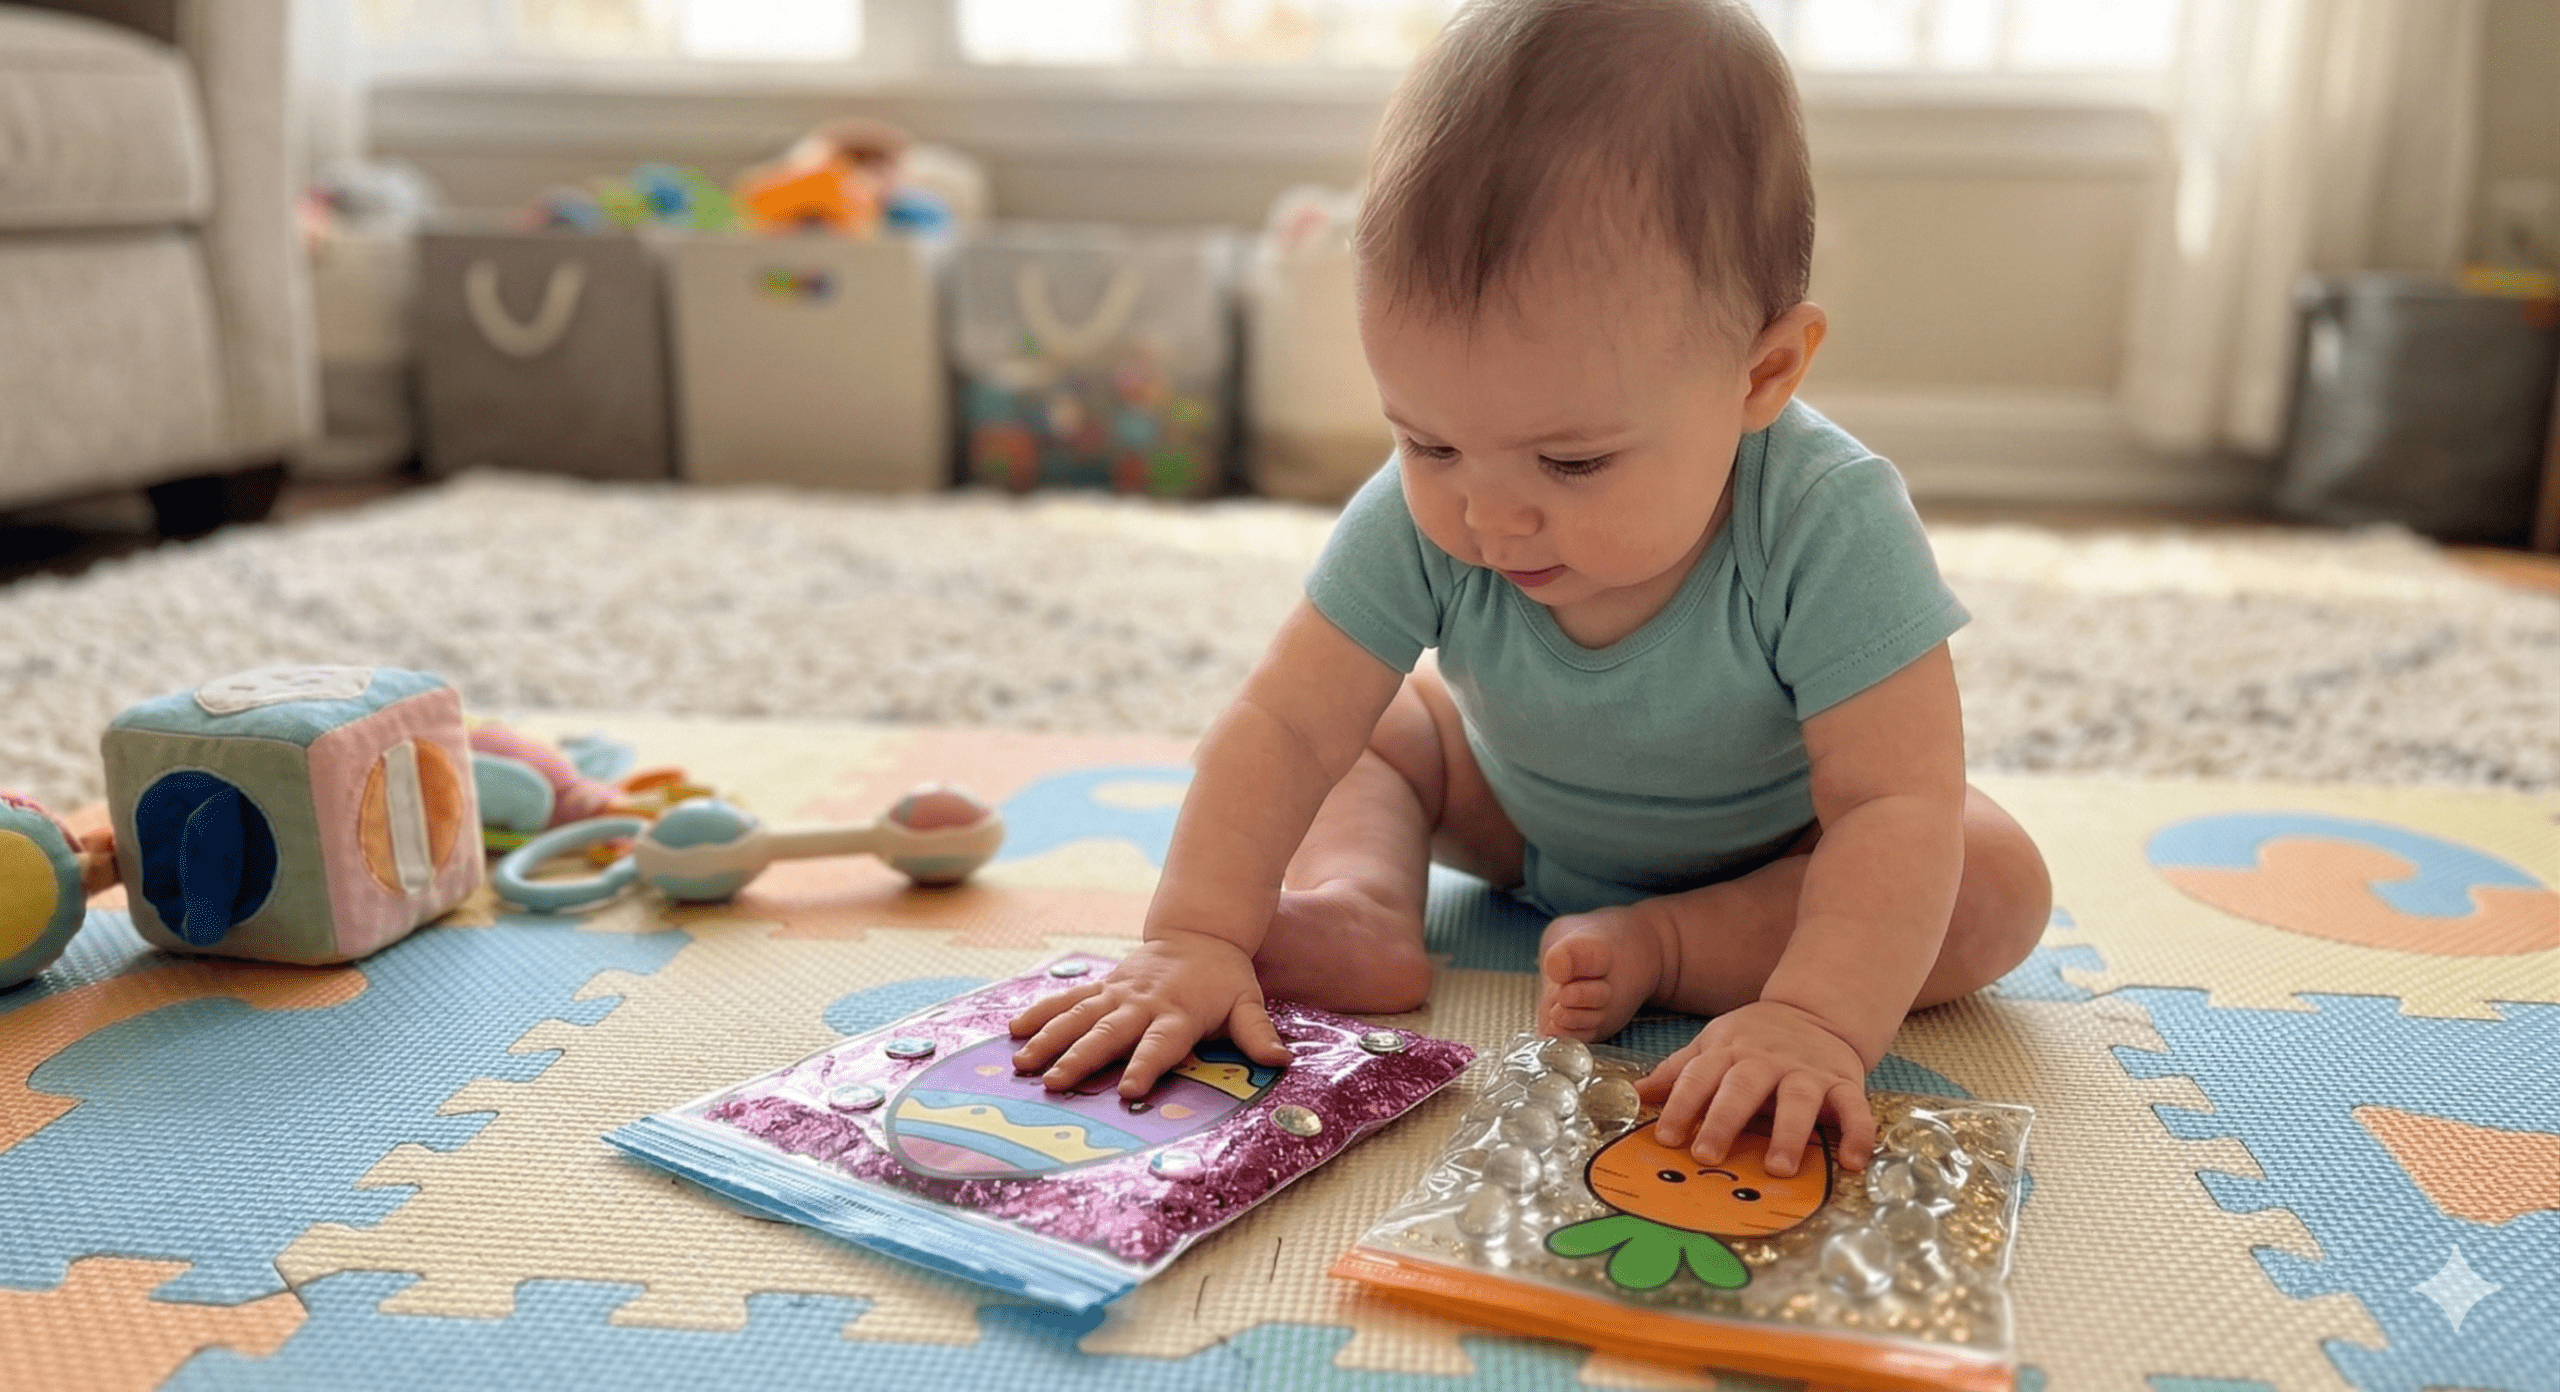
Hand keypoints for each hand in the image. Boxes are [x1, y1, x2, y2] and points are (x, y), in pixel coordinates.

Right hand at [1008, 932, 1294, 1095]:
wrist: (1199, 932)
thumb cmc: (1224, 979)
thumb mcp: (1248, 1002)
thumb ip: (1257, 1033)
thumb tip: (1280, 1061)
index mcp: (1178, 1013)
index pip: (1161, 1044)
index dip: (1146, 1065)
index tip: (1130, 1090)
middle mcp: (1142, 1004)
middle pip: (1109, 1033)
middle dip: (1081, 1058)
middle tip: (1054, 1083)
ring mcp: (1117, 993)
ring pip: (1079, 1017)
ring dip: (1050, 1040)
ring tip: (1024, 1065)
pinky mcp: (1102, 987)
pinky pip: (1067, 1000)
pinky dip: (1041, 1013)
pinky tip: (1013, 1031)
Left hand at [1636, 999, 1876, 1175]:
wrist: (1816, 1011)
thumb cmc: (1753, 1040)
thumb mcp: (1711, 1045)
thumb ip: (1678, 1071)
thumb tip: (1634, 1093)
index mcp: (1729, 1052)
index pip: (1699, 1077)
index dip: (1680, 1105)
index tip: (1665, 1137)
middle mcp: (1766, 1061)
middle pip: (1742, 1088)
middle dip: (1723, 1120)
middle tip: (1707, 1156)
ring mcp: (1807, 1072)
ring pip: (1798, 1099)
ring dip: (1789, 1133)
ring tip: (1779, 1168)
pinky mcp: (1844, 1082)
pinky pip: (1854, 1108)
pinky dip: (1858, 1134)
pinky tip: (1853, 1161)